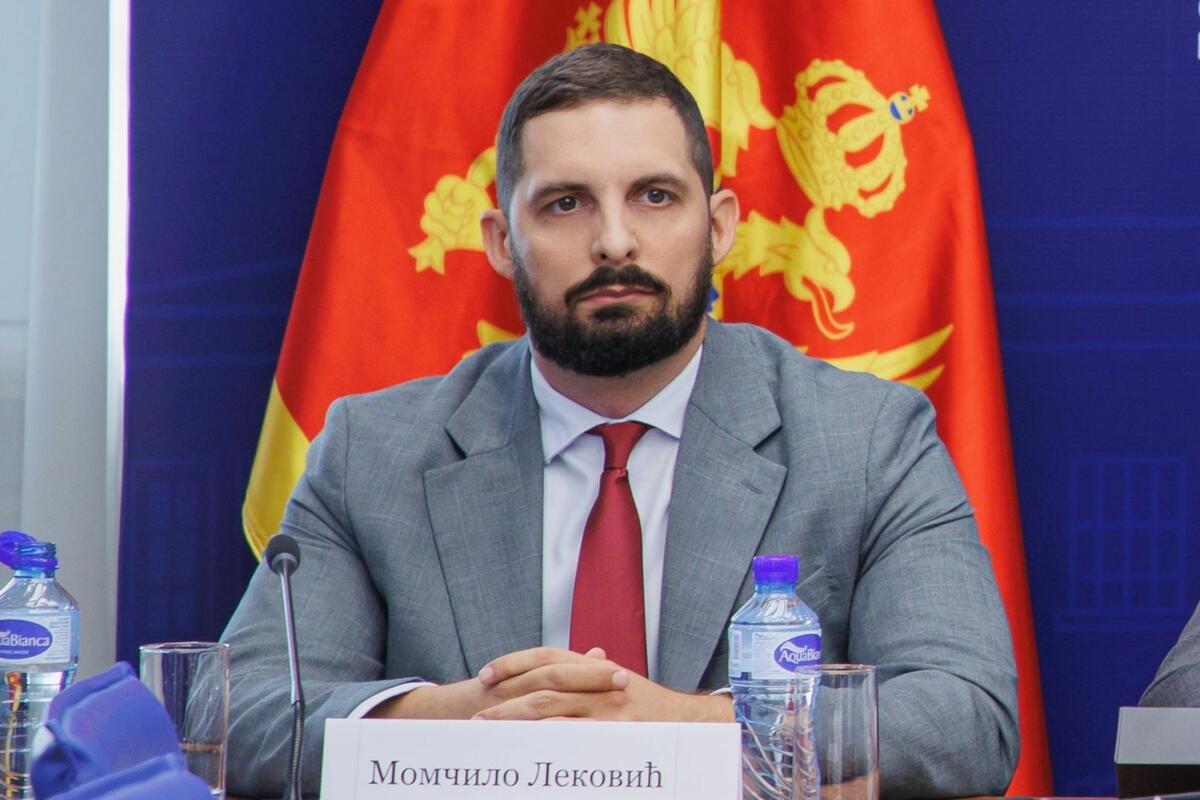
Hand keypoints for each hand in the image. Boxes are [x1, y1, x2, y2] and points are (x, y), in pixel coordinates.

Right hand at [366, 647, 614, 719]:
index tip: (624, 674)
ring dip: (573, 707)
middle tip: (622, 682)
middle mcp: (513, 684)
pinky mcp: (491, 725)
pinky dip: (542, 736)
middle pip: (554, 675)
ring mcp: (500, 704)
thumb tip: (600, 653)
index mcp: (526, 675)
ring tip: (603, 713)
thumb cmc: (494, 699)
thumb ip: (564, 668)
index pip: (561, 665)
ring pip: (537, 702)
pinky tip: (565, 741)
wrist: (443, 715)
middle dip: (589, 679)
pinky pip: (517, 732)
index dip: (592, 670)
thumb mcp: (529, 680)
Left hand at [472, 646, 732, 722]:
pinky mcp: (615, 732)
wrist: (693, 722)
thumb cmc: (656, 707)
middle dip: (506, 697)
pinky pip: (574, 736)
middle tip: (477, 711)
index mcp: (596, 668)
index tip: (486, 674)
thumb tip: (579, 662)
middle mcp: (599, 683)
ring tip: (490, 732)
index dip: (514, 662)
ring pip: (551, 709)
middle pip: (542, 683)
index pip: (547, 656)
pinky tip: (526, 748)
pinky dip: (547, 740)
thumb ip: (593, 674)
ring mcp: (607, 708)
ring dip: (516, 721)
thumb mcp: (621, 684)